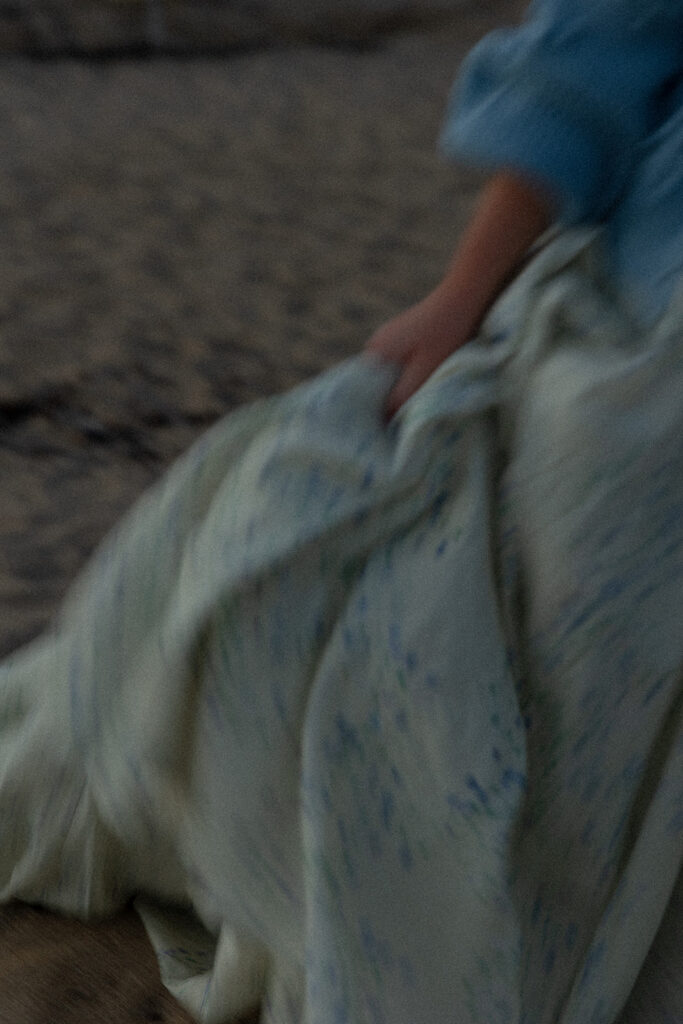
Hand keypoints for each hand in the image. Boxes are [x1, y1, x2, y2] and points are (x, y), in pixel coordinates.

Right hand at [366, 171, 554, 419]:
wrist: (470, 291)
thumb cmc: (448, 333)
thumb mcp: (424, 374)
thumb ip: (402, 401)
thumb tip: (385, 427)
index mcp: (374, 355)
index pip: (363, 397)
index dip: (374, 418)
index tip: (384, 438)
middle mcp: (378, 347)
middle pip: (378, 389)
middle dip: (391, 408)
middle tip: (405, 430)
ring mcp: (393, 341)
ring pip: (395, 380)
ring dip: (407, 395)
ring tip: (419, 413)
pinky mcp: (411, 339)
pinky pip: (406, 369)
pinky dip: (415, 381)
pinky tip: (430, 390)